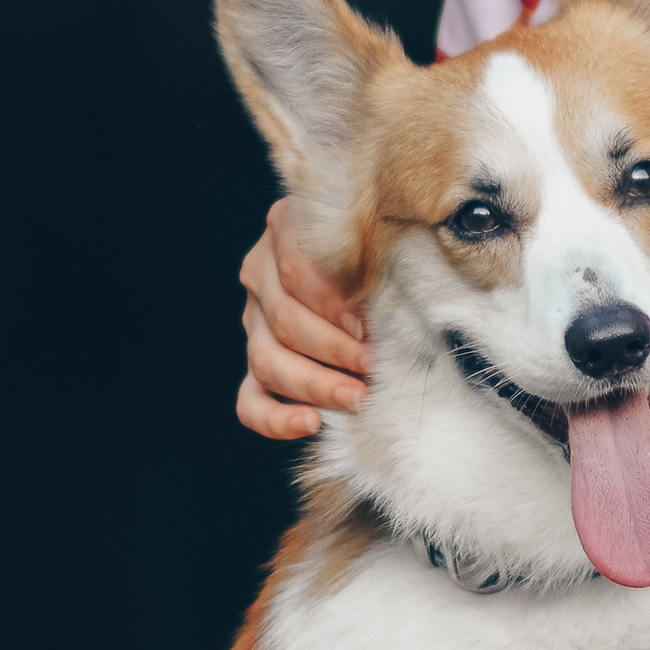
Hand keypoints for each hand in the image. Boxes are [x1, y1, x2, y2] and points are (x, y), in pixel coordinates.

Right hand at [237, 197, 370, 441]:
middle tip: (372, 364)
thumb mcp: (387, 235)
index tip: (365, 326)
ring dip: (314, 383)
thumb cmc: (391, 248)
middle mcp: (261, 271)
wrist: (389, 273)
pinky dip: (275, 419)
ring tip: (357, 397)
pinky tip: (310, 423)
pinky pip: (249, 401)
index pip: (294, 266)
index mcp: (286, 226)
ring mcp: (255, 320)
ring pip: (266, 360)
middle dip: (332, 348)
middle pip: (282, 317)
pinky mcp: (259, 362)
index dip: (329, 301)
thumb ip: (382, 252)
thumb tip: (400, 296)